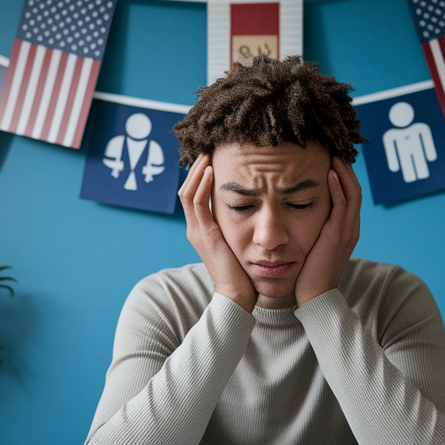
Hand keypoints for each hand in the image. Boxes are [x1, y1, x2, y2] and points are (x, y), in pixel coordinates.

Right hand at [179, 153, 256, 311]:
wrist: (238, 295)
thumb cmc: (245, 272)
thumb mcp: (240, 242)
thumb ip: (241, 225)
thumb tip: (256, 208)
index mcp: (203, 230)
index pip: (195, 195)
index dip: (201, 175)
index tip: (214, 158)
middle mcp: (196, 228)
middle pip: (188, 189)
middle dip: (197, 168)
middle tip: (208, 149)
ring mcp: (197, 231)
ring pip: (189, 192)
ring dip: (198, 171)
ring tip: (208, 154)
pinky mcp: (204, 234)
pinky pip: (197, 203)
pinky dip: (202, 184)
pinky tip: (211, 170)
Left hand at [294, 156, 361, 306]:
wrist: (314, 295)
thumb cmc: (308, 273)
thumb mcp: (312, 246)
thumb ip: (311, 230)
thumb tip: (295, 216)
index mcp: (346, 229)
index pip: (349, 194)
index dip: (342, 176)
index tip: (330, 159)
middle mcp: (351, 227)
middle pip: (354, 188)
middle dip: (345, 168)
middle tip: (334, 149)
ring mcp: (347, 230)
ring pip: (352, 192)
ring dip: (343, 171)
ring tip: (333, 154)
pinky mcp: (338, 234)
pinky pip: (342, 204)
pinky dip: (338, 186)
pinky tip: (328, 172)